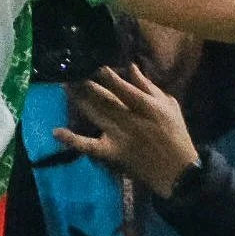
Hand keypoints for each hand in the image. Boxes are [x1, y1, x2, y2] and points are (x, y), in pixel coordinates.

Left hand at [55, 61, 201, 194]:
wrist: (178, 171)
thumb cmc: (175, 134)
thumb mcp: (169, 105)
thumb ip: (149, 86)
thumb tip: (131, 66)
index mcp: (147, 106)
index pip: (124, 88)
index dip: (108, 76)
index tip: (94, 64)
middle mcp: (131, 119)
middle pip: (105, 99)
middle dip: (87, 84)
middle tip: (71, 71)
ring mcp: (119, 136)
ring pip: (95, 114)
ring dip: (79, 100)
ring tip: (64, 86)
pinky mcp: (112, 153)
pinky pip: (90, 146)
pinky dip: (73, 140)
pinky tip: (57, 132)